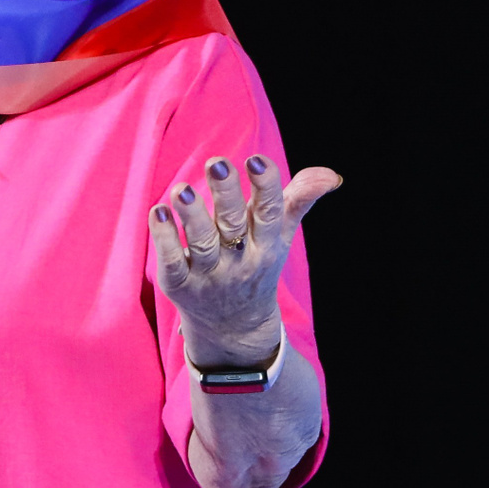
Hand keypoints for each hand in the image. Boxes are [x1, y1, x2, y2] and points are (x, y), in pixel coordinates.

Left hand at [148, 156, 341, 366]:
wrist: (234, 327)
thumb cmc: (256, 264)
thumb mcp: (281, 236)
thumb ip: (299, 200)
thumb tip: (330, 175)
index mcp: (266, 244)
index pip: (269, 214)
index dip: (265, 187)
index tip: (255, 160)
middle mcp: (239, 260)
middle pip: (233, 224)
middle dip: (226, 194)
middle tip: (216, 163)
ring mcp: (208, 275)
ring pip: (201, 243)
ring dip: (191, 215)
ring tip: (181, 189)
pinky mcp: (179, 285)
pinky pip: (172, 262)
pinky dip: (164, 238)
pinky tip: (158, 212)